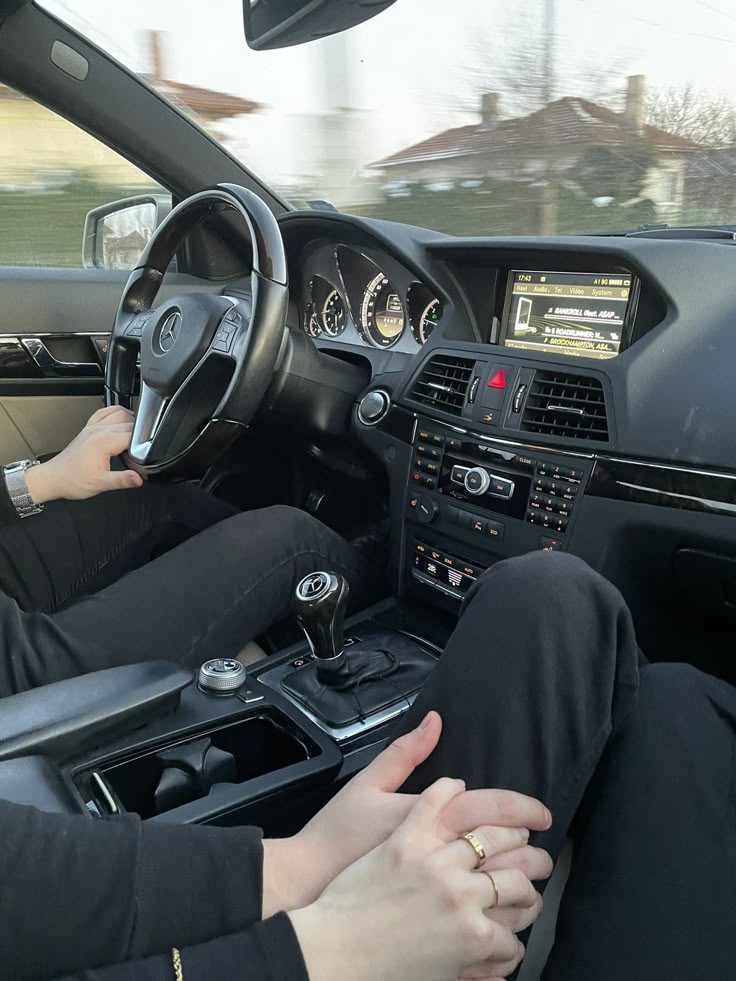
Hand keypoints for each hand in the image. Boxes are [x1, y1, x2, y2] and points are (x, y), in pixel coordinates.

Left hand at [25, 405, 142, 503]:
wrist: (53, 478)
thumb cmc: (72, 480)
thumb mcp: (100, 484)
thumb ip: (122, 480)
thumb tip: (138, 479)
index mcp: (103, 441)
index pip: (133, 435)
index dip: (144, 445)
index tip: (146, 455)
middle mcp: (98, 430)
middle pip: (130, 423)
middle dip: (140, 435)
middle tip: (142, 451)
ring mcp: (93, 427)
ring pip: (120, 413)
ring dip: (131, 421)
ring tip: (136, 438)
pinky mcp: (89, 428)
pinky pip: (106, 412)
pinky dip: (117, 413)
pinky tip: (122, 422)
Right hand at [290, 779, 546, 980]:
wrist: (315, 906)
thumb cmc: (334, 843)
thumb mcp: (365, 788)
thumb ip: (404, 755)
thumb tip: (435, 720)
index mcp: (430, 829)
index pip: (492, 810)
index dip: (523, 810)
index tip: (540, 816)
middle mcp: (447, 872)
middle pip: (511, 858)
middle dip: (533, 858)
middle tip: (541, 860)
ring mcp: (452, 914)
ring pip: (512, 904)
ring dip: (526, 899)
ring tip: (527, 896)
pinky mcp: (451, 952)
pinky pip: (498, 946)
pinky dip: (508, 942)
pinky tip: (507, 937)